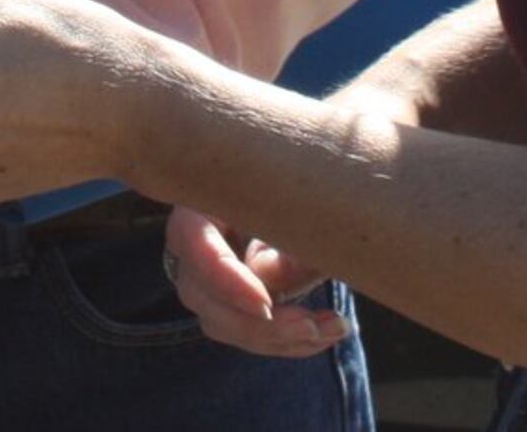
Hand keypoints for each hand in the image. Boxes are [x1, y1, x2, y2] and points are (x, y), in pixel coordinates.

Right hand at [162, 204, 349, 357]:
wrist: (298, 187)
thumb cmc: (298, 186)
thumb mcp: (300, 203)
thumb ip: (289, 236)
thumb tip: (265, 276)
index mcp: (201, 203)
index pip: (197, 247)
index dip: (227, 282)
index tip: (267, 306)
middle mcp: (191, 242)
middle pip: (203, 296)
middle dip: (258, 324)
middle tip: (312, 326)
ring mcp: (203, 277)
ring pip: (222, 324)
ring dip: (279, 338)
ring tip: (335, 327)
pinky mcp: (223, 302)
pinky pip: (244, 333)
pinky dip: (286, 341)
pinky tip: (327, 332)